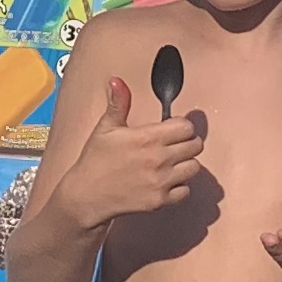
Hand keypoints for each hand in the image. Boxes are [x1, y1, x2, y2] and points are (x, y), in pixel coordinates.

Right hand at [55, 77, 203, 227]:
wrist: (86, 196)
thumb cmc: (95, 161)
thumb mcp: (105, 128)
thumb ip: (118, 103)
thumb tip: (117, 81)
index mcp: (147, 138)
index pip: (186, 127)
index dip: (182, 126)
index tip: (172, 129)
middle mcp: (158, 159)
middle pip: (195, 146)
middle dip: (187, 143)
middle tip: (174, 145)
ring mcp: (161, 181)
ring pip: (194, 168)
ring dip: (186, 164)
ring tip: (171, 163)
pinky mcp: (160, 201)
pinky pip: (186, 191)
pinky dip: (179, 187)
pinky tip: (165, 181)